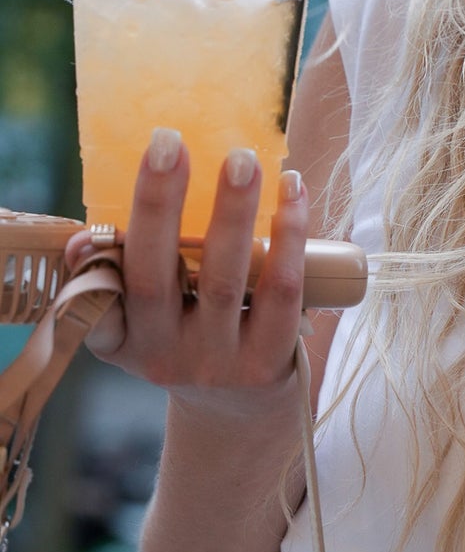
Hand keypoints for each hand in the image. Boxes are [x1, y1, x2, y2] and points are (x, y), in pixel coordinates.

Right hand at [64, 129, 309, 414]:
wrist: (241, 408)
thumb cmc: (187, 334)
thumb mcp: (145, 319)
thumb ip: (120, 275)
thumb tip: (84, 240)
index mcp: (124, 341)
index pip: (97, 302)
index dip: (88, 268)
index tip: (86, 229)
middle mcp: (163, 357)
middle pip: (156, 278)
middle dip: (160, 206)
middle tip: (170, 143)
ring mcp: (218, 362)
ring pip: (224, 280)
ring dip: (233, 212)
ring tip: (242, 158)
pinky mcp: (268, 360)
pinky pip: (281, 292)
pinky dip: (288, 237)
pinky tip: (292, 192)